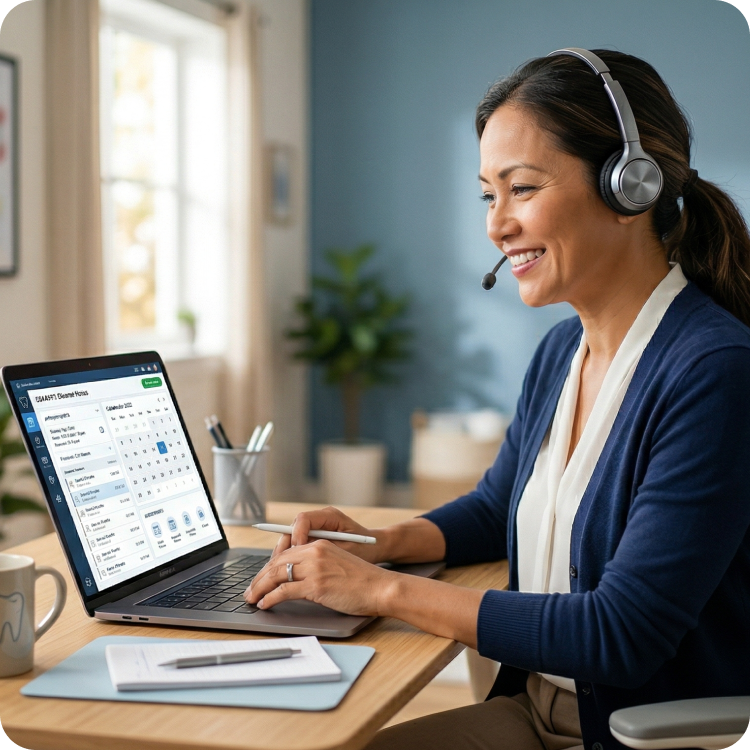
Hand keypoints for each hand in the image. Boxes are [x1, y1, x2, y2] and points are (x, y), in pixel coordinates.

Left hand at [246, 539, 394, 615]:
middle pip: (277, 562)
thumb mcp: (337, 563)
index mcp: (320, 543)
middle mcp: (315, 551)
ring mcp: (315, 568)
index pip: (285, 552)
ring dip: (260, 588)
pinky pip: (284, 591)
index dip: (269, 566)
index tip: (261, 578)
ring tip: (252, 598)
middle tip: (250, 591)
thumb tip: (294, 578)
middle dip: (259, 578)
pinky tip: (265, 604)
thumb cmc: (363, 580)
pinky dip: (270, 598)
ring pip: (276, 575)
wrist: (380, 587)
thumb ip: (317, 564)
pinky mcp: (316, 585)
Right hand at [269, 506, 384, 564]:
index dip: (296, 535)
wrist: (378, 548)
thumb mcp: (349, 551)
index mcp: (330, 516)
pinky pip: (296, 545)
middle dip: (282, 548)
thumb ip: (327, 550)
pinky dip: (289, 558)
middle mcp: (320, 518)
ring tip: (274, 572)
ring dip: (281, 555)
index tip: (295, 552)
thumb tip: (304, 554)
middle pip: (292, 529)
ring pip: (291, 538)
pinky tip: (284, 573)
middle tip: (275, 566)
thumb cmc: (367, 549)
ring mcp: (316, 527)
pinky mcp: (314, 538)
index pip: (303, 519)